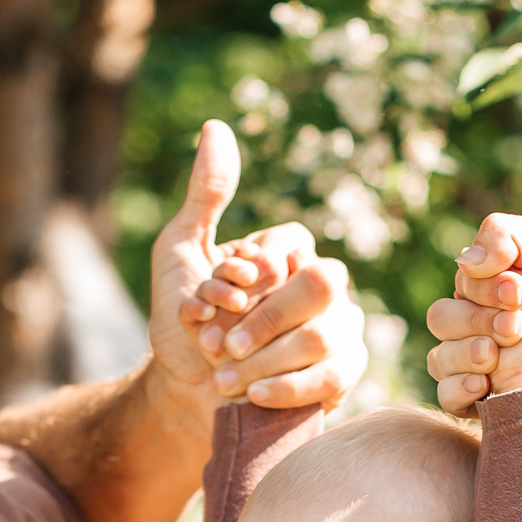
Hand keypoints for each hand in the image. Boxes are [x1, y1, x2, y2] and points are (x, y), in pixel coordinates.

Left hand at [149, 120, 367, 410]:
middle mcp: (321, 285)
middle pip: (321, 284)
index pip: (292, 243)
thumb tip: (215, 125)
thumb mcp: (179, 250)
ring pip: (327, 333)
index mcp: (288, 252)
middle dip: (265, 318)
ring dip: (267, 358)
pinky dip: (291, 387)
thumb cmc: (182, 319)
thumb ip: (205, 195)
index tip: (213, 297)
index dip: (252, 272)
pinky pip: (337, 376)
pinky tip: (254, 395)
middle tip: (220, 345)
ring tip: (223, 376)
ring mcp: (339, 328)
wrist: (185, 389)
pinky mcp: (342, 374)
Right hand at [424, 214, 521, 459]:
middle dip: (477, 319)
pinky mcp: (487, 405)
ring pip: (439, 357)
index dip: (484, 286)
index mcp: (500, 288)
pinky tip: (484, 384)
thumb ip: (507, 231)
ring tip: (498, 357)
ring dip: (467, 353)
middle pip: (442, 317)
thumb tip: (464, 260)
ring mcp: (484, 369)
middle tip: (517, 328)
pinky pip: (445, 396)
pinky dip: (458, 388)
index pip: (462, 280)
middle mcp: (486, 326)